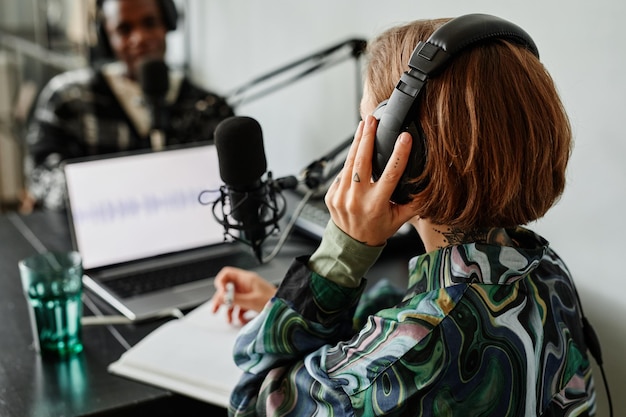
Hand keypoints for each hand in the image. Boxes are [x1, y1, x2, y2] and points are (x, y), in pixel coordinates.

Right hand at [210, 266, 276, 323]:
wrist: (285, 308)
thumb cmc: (274, 301)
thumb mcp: (251, 301)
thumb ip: (235, 299)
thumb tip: (221, 297)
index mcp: (246, 279)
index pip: (227, 274)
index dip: (221, 282)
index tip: (220, 294)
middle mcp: (246, 284)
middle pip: (227, 288)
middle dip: (221, 300)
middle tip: (215, 309)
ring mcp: (248, 293)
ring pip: (232, 299)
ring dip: (229, 310)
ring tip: (229, 320)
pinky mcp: (250, 301)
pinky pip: (239, 306)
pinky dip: (237, 314)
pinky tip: (240, 319)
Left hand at [325, 115, 416, 245]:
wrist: (351, 244)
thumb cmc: (377, 230)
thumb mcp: (399, 219)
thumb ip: (414, 203)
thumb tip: (429, 187)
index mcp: (377, 204)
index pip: (390, 174)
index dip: (399, 154)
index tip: (404, 137)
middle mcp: (357, 199)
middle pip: (362, 162)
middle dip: (367, 137)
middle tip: (372, 120)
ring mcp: (341, 197)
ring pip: (349, 163)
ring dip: (356, 143)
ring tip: (363, 126)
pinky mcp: (331, 195)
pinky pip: (341, 174)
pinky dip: (349, 162)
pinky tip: (355, 150)